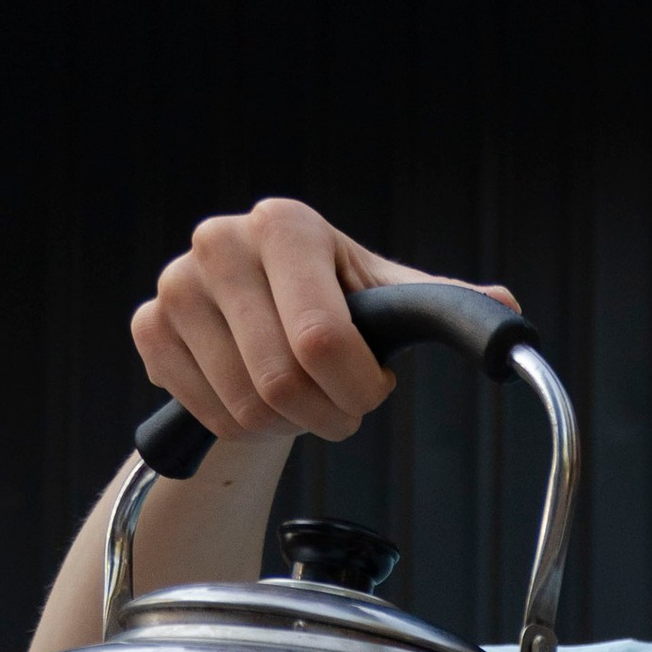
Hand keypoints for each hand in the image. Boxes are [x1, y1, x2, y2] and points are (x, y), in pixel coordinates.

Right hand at [131, 198, 516, 447]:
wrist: (258, 316)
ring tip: (297, 397)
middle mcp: (220, 242)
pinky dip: (241, 428)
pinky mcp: (147, 328)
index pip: (322, 340)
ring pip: (246, 408)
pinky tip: (253, 396)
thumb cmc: (331, 302)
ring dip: (286, 426)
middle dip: (326, 414)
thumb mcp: (384, 297)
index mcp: (285, 223)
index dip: (356, 387)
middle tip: (337, 405)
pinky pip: (207, 415)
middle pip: (283, 383)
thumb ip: (437, 304)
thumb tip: (504, 309)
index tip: (371, 387)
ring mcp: (176, 285)